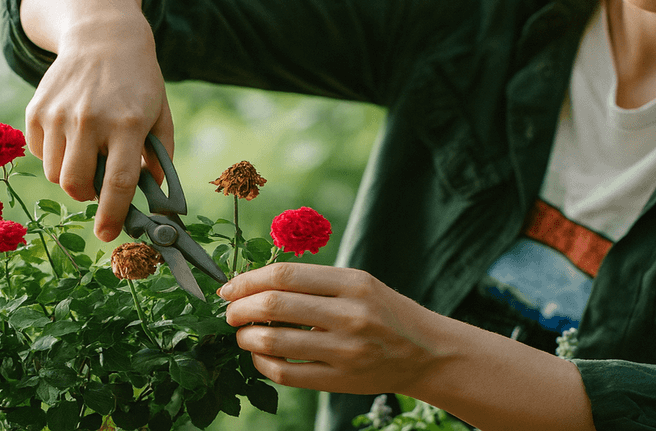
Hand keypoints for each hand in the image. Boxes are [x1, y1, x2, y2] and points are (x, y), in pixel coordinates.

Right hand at [21, 0, 174, 240]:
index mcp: (128, 124)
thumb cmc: (139, 83)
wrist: (104, 37)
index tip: (108, 235)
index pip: (118, 183)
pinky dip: (53, 155)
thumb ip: (159, 157)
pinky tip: (71, 134)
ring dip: (71, 175)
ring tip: (88, 152)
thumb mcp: (160, 115)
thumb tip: (152, 195)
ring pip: (55, 173)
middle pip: (76, 185)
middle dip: (87, 197)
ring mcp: (60, 114)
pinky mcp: (37, 109)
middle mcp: (91, 120)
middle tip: (98, 186)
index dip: (112, 215)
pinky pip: (39, 153)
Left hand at [220, 263, 446, 395]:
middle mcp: (350, 314)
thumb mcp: (361, 284)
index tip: (230, 287)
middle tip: (230, 311)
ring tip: (243, 333)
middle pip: (274, 304)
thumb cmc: (386, 313)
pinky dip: (262, 363)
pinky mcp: (340, 380)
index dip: (248, 279)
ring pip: (274, 341)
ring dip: (246, 336)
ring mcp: (345, 351)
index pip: (285, 275)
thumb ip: (316, 283)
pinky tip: (260, 355)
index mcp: (354, 283)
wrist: (426, 353)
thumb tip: (256, 284)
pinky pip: (286, 373)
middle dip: (239, 308)